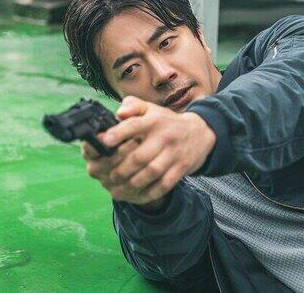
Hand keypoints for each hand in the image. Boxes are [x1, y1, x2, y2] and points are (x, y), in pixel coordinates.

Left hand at [95, 96, 215, 205]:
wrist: (200, 132)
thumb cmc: (166, 122)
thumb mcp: (150, 108)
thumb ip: (132, 106)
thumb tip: (118, 114)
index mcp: (153, 120)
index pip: (134, 125)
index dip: (117, 134)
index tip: (103, 142)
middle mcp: (164, 136)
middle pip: (140, 156)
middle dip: (121, 169)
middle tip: (109, 176)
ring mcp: (174, 154)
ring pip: (151, 173)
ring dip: (132, 184)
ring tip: (118, 190)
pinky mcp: (182, 168)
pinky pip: (164, 185)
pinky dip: (148, 194)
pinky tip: (136, 196)